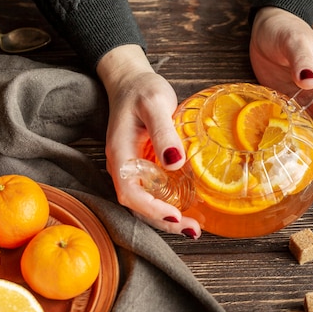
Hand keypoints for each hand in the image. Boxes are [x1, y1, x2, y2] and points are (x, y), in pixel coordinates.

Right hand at [97, 45, 200, 238]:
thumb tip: (175, 163)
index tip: (176, 215)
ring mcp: (130, 168)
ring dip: (165, 217)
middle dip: (163, 221)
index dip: (151, 208)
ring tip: (192, 227)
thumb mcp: (155, 104)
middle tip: (192, 230)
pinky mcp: (140, 167)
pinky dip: (166, 204)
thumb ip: (163, 132)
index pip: (130, 192)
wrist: (131, 81)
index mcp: (120, 154)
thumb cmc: (142, 90)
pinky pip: (150, 192)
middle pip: (137, 205)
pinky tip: (185, 208)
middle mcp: (121, 166)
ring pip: (143, 202)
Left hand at [250, 7, 312, 167]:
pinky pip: (306, 130)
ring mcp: (312, 104)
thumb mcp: (294, 41)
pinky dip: (304, 143)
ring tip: (311, 165)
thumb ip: (302, 60)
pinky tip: (295, 155)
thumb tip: (310, 81)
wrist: (266, 30)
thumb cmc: (284, 29)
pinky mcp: (295, 109)